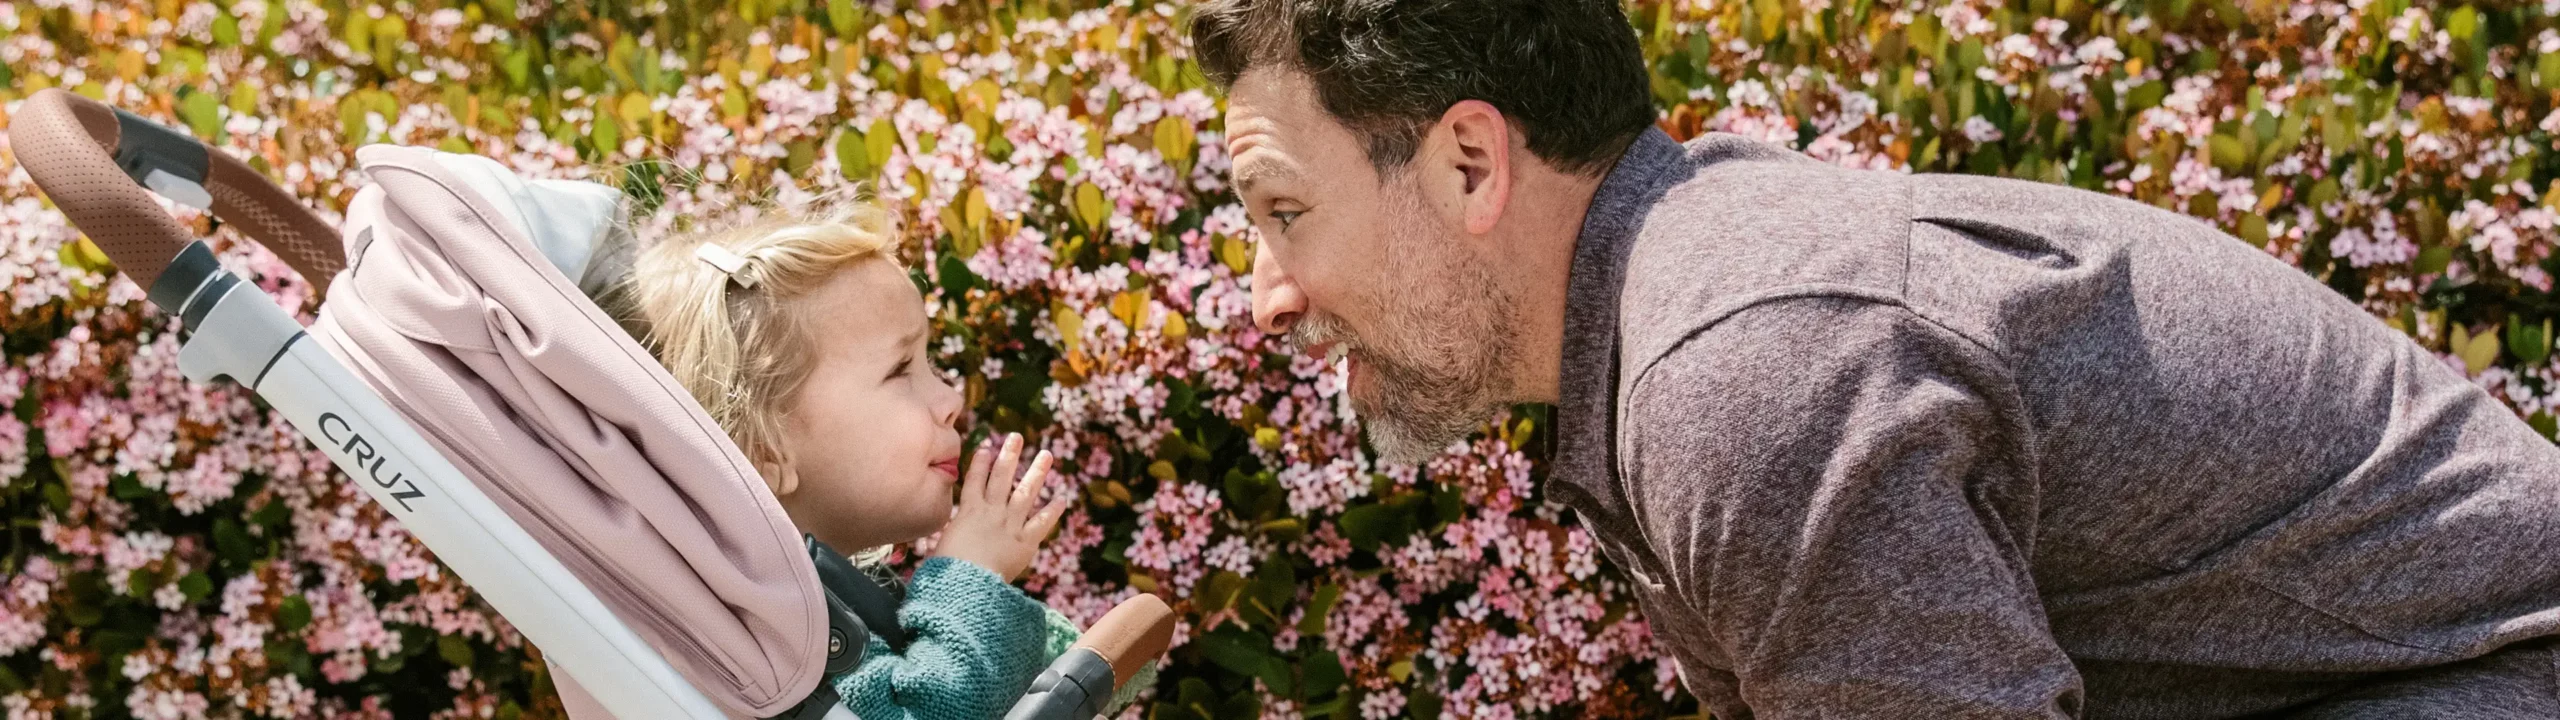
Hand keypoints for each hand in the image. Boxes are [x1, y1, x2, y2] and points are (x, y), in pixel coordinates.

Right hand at [932, 433, 1069, 581]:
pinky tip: (1062, 498)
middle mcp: (991, 512)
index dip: (980, 463)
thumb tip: (938, 545)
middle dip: (1009, 455)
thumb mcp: (941, 548)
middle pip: (1001, 478)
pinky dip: (1052, 511)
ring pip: (1025, 493)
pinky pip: (1042, 523)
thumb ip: (947, 540)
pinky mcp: (1025, 542)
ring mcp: (1010, 524)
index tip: (986, 448)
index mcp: (968, 512)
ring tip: (1046, 454)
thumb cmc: (948, 569)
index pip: (974, 481)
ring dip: (1037, 472)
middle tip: (1017, 437)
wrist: (967, 582)